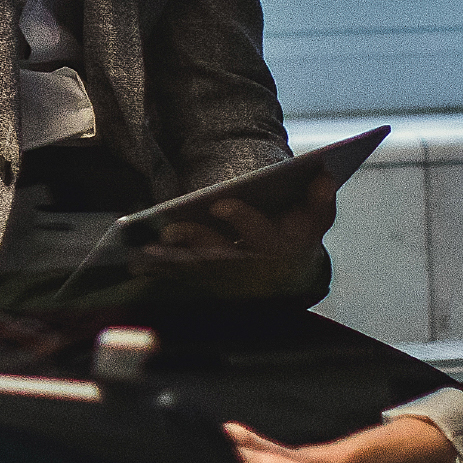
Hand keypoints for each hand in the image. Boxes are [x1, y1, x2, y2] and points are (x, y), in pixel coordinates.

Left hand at [132, 171, 337, 294]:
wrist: (287, 276)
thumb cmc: (297, 237)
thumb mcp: (313, 220)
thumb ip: (320, 200)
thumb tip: (324, 176)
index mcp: (278, 249)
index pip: (260, 233)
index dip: (241, 219)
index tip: (221, 203)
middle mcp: (251, 269)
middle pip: (221, 257)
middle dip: (196, 243)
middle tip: (171, 231)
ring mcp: (228, 282)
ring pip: (196, 272)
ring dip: (170, 263)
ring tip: (145, 251)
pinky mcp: (208, 287)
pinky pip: (181, 281)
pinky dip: (160, 274)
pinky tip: (138, 263)